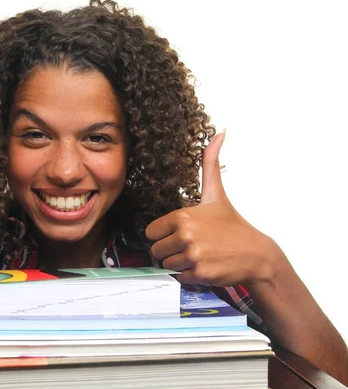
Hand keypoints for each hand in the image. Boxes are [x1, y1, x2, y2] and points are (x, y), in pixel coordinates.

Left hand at [145, 131, 283, 286]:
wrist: (257, 254)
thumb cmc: (233, 225)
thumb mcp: (217, 194)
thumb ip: (210, 164)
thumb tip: (218, 133)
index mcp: (183, 216)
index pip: (151, 232)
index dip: (163, 235)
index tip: (180, 234)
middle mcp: (186, 235)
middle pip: (156, 250)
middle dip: (169, 251)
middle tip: (190, 247)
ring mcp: (193, 255)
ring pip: (166, 265)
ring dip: (178, 264)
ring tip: (198, 256)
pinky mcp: (199, 274)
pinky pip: (178, 277)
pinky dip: (188, 276)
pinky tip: (204, 267)